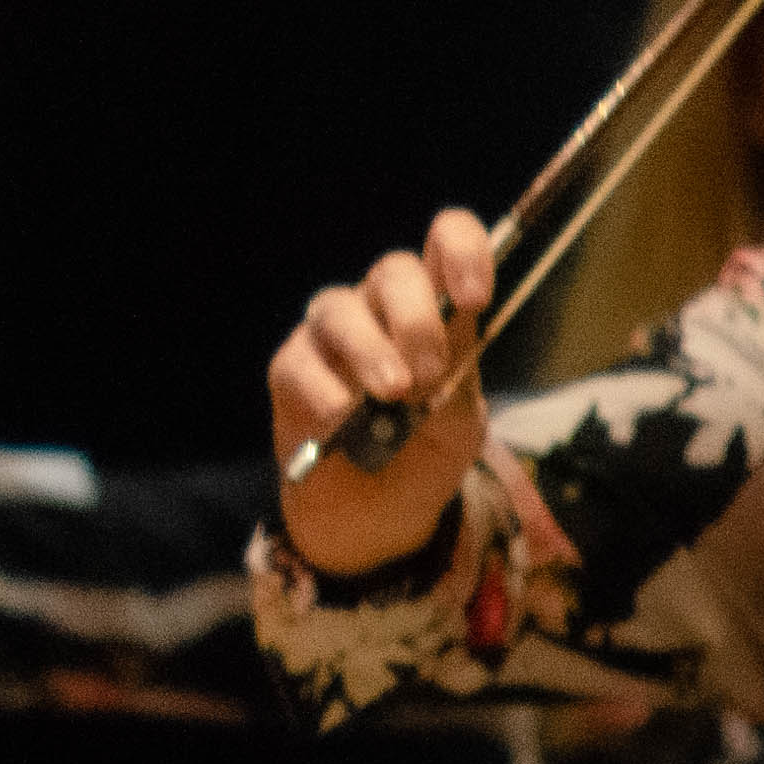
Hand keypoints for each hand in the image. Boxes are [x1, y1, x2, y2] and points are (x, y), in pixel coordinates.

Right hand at [268, 204, 493, 573]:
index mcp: (436, 310)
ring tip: (391, 394)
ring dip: (370, 349)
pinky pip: (301, 362)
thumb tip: (431, 364)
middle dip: (415, 318)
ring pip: (340, 307)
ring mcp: (332, 336)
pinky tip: (340, 422)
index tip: (472, 297)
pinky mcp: (291, 370)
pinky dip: (326, 391)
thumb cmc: (423, 458)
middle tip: (428, 373)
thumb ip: (455, 389)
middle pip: (393, 270)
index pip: (448, 242)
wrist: (376, 520)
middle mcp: (380, 310)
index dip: (461, 251)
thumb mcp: (459, 427)